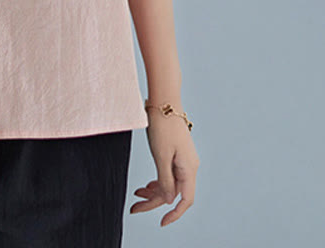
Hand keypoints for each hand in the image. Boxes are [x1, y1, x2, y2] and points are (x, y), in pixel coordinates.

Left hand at [130, 109, 199, 226]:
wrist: (164, 101)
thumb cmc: (163, 125)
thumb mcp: (161, 155)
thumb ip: (165, 179)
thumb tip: (169, 200)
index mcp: (189, 168)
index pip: (186, 200)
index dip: (174, 214)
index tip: (161, 222)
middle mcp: (189, 166)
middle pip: (174, 192)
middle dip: (155, 202)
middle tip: (135, 208)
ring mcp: (183, 159)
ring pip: (170, 183)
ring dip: (154, 191)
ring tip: (136, 195)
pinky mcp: (175, 153)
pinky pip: (168, 173)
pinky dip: (156, 180)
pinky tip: (144, 185)